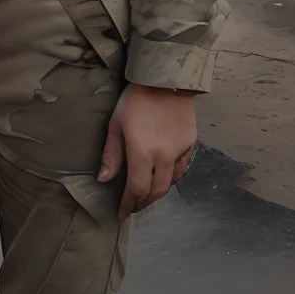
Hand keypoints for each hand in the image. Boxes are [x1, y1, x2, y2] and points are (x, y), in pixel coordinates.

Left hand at [97, 83, 196, 219]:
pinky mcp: (190, 143)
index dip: (129, 204)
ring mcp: (179, 150)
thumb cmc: (135, 100)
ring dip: (158, 192)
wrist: (165, 80)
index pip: (137, 189)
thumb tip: (104, 179)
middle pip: (156, 191)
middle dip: (143, 202)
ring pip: (171, 182)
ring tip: (147, 194)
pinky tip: (162, 177)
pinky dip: (171, 177)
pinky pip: (181, 168)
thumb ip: (111, 155)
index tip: (122, 214)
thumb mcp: (116, 125)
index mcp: (143, 151)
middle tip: (133, 206)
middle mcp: (164, 155)